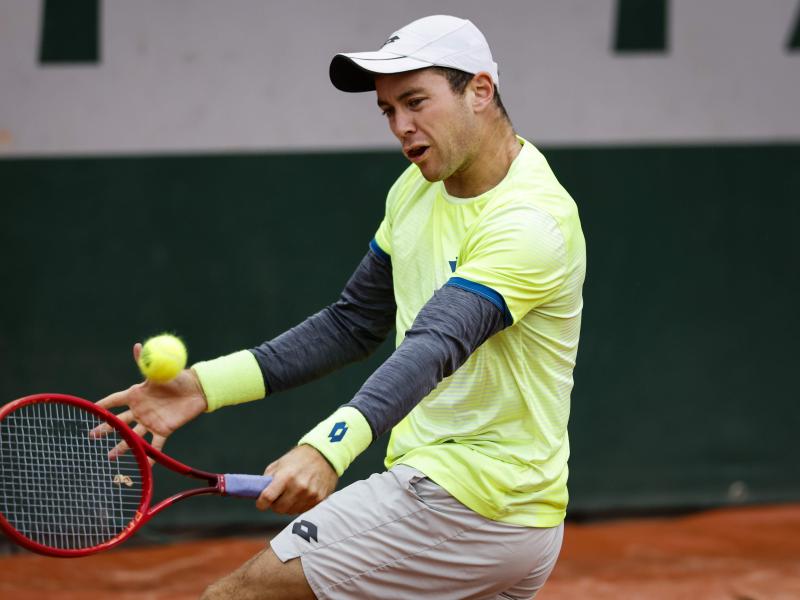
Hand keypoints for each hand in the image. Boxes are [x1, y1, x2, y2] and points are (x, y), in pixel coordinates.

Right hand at [92, 342, 207, 456]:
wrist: (197, 389)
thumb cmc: (177, 377)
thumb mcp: (159, 371)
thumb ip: (146, 362)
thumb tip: (137, 346)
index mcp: (137, 394)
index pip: (115, 400)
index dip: (103, 405)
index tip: (89, 409)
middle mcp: (141, 410)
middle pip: (118, 421)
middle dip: (105, 429)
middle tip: (92, 435)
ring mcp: (151, 421)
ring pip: (132, 437)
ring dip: (122, 446)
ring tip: (110, 456)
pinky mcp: (164, 429)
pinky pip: (155, 446)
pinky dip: (150, 456)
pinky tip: (144, 466)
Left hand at [256, 445, 337, 513]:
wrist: (324, 455)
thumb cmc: (298, 458)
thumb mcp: (279, 464)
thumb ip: (267, 480)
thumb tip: (258, 495)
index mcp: (285, 476)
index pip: (267, 498)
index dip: (261, 503)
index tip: (261, 503)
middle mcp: (298, 487)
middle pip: (279, 509)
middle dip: (275, 505)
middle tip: (278, 497)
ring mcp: (310, 494)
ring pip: (291, 512)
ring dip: (288, 506)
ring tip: (291, 494)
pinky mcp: (319, 499)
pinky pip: (303, 510)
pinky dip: (299, 505)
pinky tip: (301, 495)